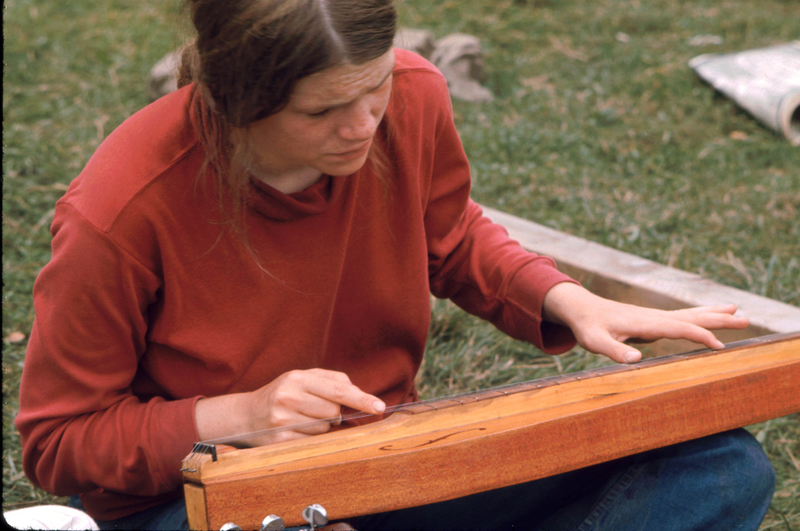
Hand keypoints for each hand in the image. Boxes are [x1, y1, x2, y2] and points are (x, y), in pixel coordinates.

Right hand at [195, 368, 384, 446]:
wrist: (246, 416)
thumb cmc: (283, 394)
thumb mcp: (303, 378)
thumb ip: (333, 381)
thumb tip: (361, 396)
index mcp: (297, 377)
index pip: (338, 389)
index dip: (361, 399)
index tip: (379, 406)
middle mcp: (288, 396)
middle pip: (334, 411)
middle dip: (334, 412)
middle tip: (317, 409)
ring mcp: (282, 420)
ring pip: (325, 428)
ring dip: (322, 426)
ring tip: (303, 418)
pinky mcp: (280, 440)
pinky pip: (312, 442)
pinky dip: (311, 437)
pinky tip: (296, 430)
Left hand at [542, 282, 749, 363]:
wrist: (580, 308)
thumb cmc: (587, 327)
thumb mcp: (595, 341)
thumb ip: (613, 351)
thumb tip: (635, 359)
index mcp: (645, 323)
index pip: (679, 327)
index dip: (699, 336)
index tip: (720, 347)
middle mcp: (654, 317)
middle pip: (692, 316)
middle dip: (718, 319)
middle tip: (745, 318)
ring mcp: (655, 317)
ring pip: (690, 315)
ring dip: (714, 314)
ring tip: (738, 311)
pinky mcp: (652, 320)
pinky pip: (682, 318)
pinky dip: (700, 316)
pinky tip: (710, 316)